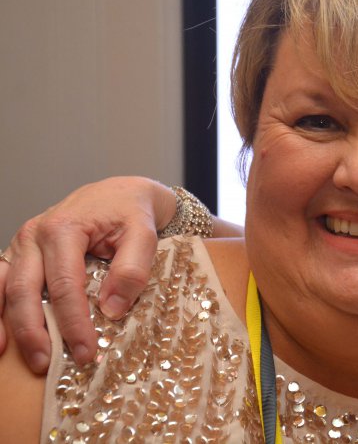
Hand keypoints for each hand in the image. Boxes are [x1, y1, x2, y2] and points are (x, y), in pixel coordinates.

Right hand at [1, 177, 175, 372]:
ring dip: (10, 326)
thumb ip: (132, 270)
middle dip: (35, 332)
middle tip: (49, 364)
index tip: (86, 351)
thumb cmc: (131, 213)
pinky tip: (2, 339)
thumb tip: (110, 310)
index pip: (65, 285)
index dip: (74, 323)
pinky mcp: (19, 254)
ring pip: (4, 289)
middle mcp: (34, 235)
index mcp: (64, 228)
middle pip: (25, 291)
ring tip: (25, 357)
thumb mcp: (144, 235)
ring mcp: (22, 245)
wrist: (120, 193)